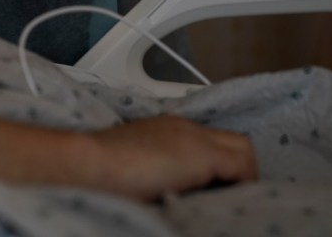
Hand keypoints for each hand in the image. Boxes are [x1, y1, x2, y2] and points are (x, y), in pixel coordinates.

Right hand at [80, 116, 257, 200]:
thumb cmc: (99, 173)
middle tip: (224, 197)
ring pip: (243, 149)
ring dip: (240, 177)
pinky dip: (241, 184)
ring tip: (225, 202)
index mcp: (165, 129)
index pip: (207, 140)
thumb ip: (156, 171)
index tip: (211, 189)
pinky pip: (243, 167)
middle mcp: (183, 127)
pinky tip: (223, 203)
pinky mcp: (203, 154)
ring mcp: (194, 138)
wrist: (88, 164)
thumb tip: (171, 195)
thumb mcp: (133, 168)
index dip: (217, 165)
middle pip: (231, 140)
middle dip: (235, 170)